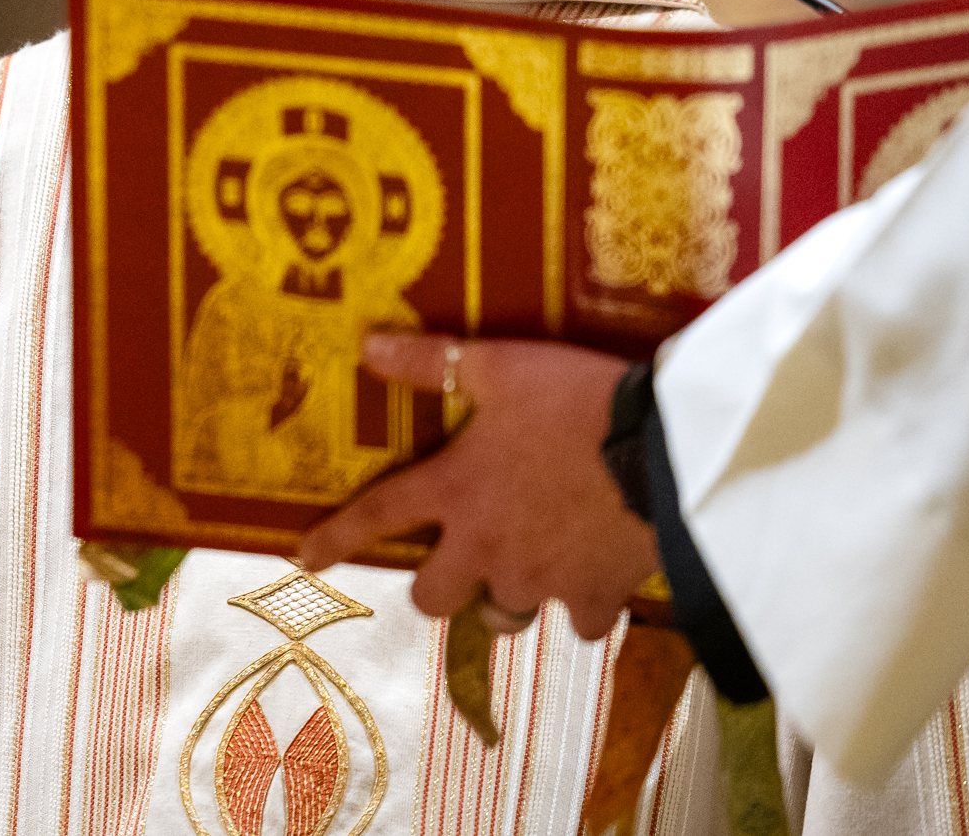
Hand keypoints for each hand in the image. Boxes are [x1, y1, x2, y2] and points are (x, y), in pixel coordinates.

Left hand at [295, 333, 657, 639]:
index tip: (304, 559)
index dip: (336, 539)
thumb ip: (430, 362)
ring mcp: (540, 580)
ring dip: (504, 598)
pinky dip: (582, 607)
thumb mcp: (499, 366)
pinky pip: (578, 623)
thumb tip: (366, 345)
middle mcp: (485, 546)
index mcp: (455, 490)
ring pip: (500, 617)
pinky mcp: (594, 597)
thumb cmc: (574, 400)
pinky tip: (593, 584)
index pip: (378, 516)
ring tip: (526, 571)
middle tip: (458, 561)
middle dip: (438, 585)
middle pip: (432, 598)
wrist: (663, 449)